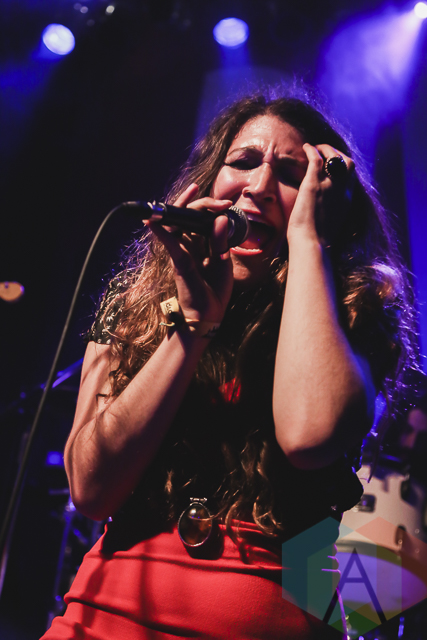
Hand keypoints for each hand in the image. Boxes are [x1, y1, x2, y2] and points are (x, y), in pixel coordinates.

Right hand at [147, 183, 233, 323]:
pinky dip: (162, 231)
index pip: (201, 219)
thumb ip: (221, 240)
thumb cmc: (214, 290)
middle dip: (198, 201)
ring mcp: (182, 252)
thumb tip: (220, 217)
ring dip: (179, 207)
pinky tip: (155, 221)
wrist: (208, 315)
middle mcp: (190, 244)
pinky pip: (169, 243)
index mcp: (201, 243)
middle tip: (214, 196)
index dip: (211, 206)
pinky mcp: (179, 262)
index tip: (227, 203)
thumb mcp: (223, 262)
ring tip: (191, 191)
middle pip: (186, 216)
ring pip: (176, 224)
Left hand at [287, 143, 354, 246]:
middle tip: (326, 151)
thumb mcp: (331, 224)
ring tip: (317, 147)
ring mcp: (329, 186)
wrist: (311, 244)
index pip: (350, 178)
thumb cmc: (316, 241)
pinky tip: (306, 146)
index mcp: (347, 201)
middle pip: (348, 163)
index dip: (343, 168)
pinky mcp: (314, 184)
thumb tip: (322, 214)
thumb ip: (331, 213)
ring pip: (334, 157)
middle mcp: (342, 190)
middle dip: (339, 154)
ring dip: (327, 149)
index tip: (333, 166)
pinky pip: (316, 159)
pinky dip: (312, 150)